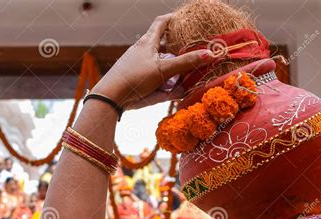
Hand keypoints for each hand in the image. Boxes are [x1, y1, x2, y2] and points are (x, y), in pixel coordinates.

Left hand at [92, 14, 215, 108]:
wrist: (111, 98)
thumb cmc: (134, 77)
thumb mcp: (162, 69)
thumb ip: (185, 63)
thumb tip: (209, 54)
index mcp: (147, 43)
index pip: (161, 23)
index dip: (173, 19)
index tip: (184, 19)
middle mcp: (144, 54)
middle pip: (164, 47)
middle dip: (179, 50)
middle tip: (194, 52)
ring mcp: (142, 70)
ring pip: (163, 67)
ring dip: (176, 72)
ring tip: (190, 76)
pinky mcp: (140, 85)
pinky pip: (160, 84)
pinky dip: (170, 88)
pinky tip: (179, 92)